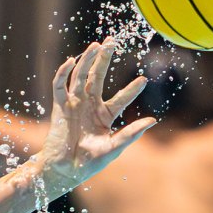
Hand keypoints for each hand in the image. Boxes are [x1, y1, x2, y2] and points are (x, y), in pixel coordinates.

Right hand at [36, 38, 156, 195]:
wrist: (65, 170)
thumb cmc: (89, 162)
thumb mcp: (113, 148)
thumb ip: (130, 134)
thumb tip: (152, 121)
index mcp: (104, 116)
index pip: (121, 98)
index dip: (131, 89)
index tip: (143, 80)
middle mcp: (89, 106)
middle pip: (97, 77)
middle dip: (104, 60)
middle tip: (112, 42)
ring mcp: (74, 104)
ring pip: (80, 76)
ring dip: (87, 60)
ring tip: (96, 45)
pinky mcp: (59, 106)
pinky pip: (59, 86)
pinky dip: (63, 72)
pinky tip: (71, 61)